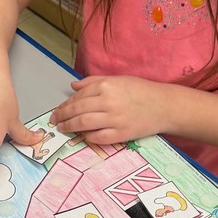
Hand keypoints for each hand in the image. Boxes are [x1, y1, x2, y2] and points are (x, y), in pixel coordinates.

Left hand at [51, 76, 167, 144]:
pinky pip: (97, 137)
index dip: (65, 104)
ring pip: (83, 124)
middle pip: (77, 110)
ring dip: (69, 127)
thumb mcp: (117, 79)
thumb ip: (94, 81)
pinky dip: (87, 137)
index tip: (58, 110)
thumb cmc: (141, 91)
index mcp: (106, 86)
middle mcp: (108, 101)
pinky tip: (83, 136)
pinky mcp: (121, 134)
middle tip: (54, 121)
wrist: (163, 106)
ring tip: (62, 129)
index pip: (78, 96)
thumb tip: (74, 85)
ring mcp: (114, 119)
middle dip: (62, 116)